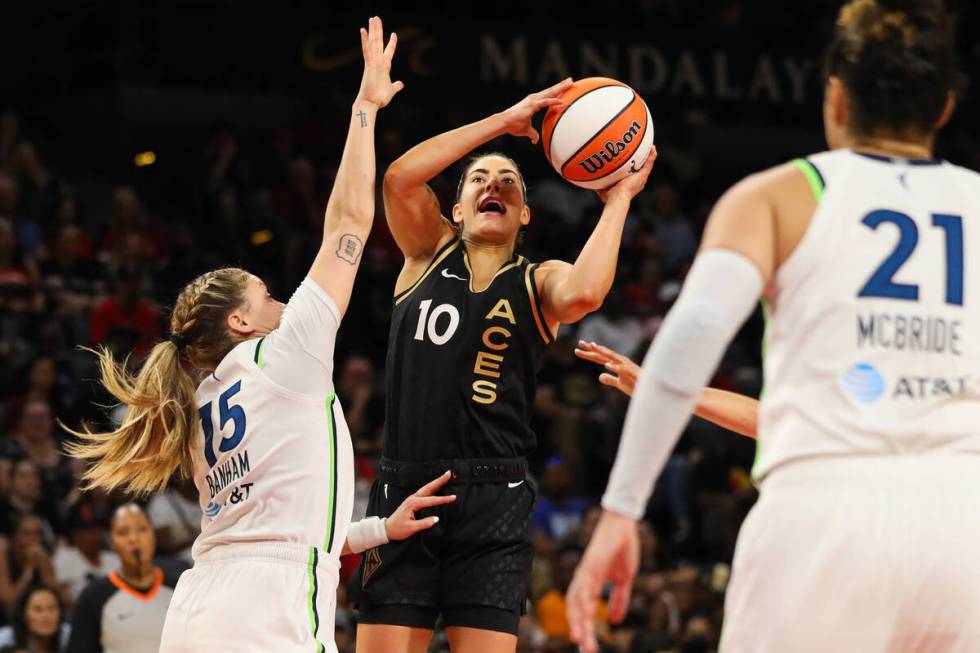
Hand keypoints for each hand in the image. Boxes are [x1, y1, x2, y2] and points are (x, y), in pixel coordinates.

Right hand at [355, 16, 403, 108]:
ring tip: (373, 19)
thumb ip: (395, 86)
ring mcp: (373, 62)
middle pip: (378, 43)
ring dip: (373, 31)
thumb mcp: (391, 90)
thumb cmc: (379, 98)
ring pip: (373, 43)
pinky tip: (363, 30)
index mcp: (384, 67)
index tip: (394, 34)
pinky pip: (367, 50)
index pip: (388, 52)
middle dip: (378, 30)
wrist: (371, 103)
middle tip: (376, 18)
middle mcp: (378, 62)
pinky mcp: (369, 65)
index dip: (391, 43)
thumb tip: (401, 84)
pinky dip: (365, 40)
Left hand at [384, 471, 456, 540]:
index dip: (443, 499)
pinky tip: (436, 487)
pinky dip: (432, 487)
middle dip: (439, 480)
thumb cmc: (398, 529)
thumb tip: (436, 519)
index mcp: (413, 504)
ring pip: (426, 488)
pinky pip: (424, 492)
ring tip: (445, 477)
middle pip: (429, 488)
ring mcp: (412, 499)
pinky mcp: (412, 501)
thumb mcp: (411, 528)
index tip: (453, 497)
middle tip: (449, 473)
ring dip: (436, 482)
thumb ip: (424, 523)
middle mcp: (413, 498)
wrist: (387, 529)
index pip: (431, 500)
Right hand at [496, 78, 572, 143]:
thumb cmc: (513, 125)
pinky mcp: (532, 105)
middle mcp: (534, 99)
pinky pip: (545, 102)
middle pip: (551, 90)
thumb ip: (532, 134)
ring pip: (550, 92)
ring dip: (560, 88)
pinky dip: (553, 101)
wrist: (504, 123)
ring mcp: (533, 101)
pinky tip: (561, 101)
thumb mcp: (526, 130)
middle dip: (561, 85)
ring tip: (570, 83)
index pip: (548, 95)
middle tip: (571, 80)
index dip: (556, 91)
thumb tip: (535, 140)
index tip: (564, 87)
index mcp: (533, 102)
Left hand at [567, 510, 639, 652]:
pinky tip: (585, 613)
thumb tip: (615, 621)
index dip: (584, 627)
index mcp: (590, 584)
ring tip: (581, 639)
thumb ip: (619, 600)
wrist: (623, 526)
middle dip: (579, 630)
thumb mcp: (624, 580)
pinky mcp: (590, 564)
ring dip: (578, 620)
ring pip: (576, 600)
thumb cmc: (622, 549)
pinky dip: (582, 600)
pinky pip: (584, 585)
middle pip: (575, 609)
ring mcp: (585, 572)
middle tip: (586, 649)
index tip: (587, 646)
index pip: (584, 610)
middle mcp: (583, 580)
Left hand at [575, 340, 639, 395]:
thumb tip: (600, 376)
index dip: (590, 352)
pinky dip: (614, 367)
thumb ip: (610, 379)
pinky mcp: (630, 373)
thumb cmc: (636, 386)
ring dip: (602, 351)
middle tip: (580, 343)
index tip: (578, 349)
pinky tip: (606, 365)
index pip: (600, 357)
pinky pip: (621, 369)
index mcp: (616, 363)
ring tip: (592, 346)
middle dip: (592, 348)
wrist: (649, 391)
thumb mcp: (620, 383)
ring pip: (611, 357)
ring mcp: (625, 366)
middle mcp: (620, 361)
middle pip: (603, 354)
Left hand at [596, 147, 656, 203]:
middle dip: (643, 160)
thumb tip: (590, 179)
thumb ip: (598, 182)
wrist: (617, 197)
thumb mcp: (602, 188)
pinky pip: (649, 163)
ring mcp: (641, 178)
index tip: (631, 160)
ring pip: (647, 165)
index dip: (633, 167)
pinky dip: (651, 156)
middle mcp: (637, 181)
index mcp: (630, 184)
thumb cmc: (610, 197)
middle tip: (643, 151)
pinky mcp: (643, 176)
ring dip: (649, 156)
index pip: (632, 173)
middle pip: (641, 168)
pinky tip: (652, 148)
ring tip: (651, 147)